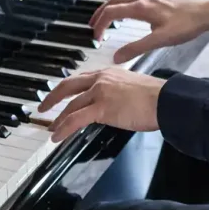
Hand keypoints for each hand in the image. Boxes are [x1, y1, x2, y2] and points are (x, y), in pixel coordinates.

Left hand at [38, 68, 164, 141]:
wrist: (165, 101)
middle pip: (68, 86)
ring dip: (58, 119)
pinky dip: (64, 128)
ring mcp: (100, 92)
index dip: (68, 88)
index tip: (60, 95)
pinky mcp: (102, 108)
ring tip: (51, 129)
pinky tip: (57, 136)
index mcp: (109, 73)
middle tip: (43, 107)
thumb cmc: (157, 97)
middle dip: (53, 97)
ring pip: (71, 105)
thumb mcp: (133, 87)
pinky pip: (76, 119)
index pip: (82, 79)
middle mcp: (101, 79)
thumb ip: (119, 92)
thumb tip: (114, 105)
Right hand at [88, 0, 208, 63]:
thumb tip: (116, 57)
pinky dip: (123, 5)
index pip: (111, 12)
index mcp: (141, 8)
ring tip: (106, 20)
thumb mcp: (160, 41)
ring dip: (111, 8)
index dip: (100, 24)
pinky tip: (129, 15)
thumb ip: (136, 48)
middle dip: (100, 13)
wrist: (206, 12)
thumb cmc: (186, 25)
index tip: (96, 37)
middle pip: (113, 1)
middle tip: (92, 26)